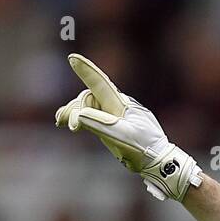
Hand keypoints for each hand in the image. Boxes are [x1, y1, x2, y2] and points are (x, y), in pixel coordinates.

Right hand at [54, 52, 202, 201]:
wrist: (158, 161)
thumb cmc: (144, 149)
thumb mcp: (124, 137)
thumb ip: (102, 124)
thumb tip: (79, 115)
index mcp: (121, 104)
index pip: (101, 84)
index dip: (86, 71)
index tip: (73, 58)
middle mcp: (117, 104)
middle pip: (88, 98)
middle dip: (74, 107)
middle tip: (65, 124)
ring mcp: (114, 113)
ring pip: (88, 106)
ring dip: (73, 113)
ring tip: (60, 122)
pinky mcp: (112, 123)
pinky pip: (92, 115)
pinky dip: (79, 118)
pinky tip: (70, 124)